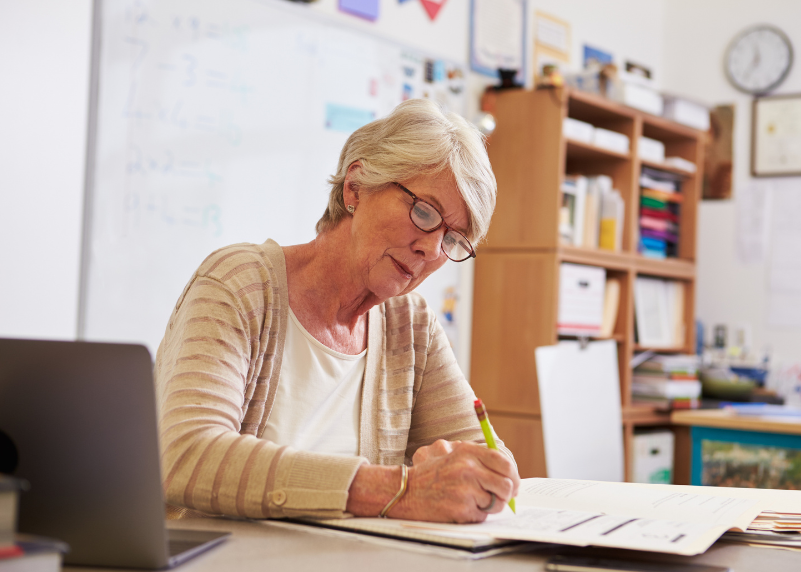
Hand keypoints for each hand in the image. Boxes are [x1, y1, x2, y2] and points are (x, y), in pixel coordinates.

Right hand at [395, 439, 519, 522]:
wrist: (405, 490)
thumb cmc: (429, 472)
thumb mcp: (450, 452)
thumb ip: (477, 457)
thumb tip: (507, 471)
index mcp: (467, 452)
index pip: (504, 462)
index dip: (513, 475)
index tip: (514, 483)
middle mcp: (468, 469)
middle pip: (506, 485)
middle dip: (507, 494)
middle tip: (500, 497)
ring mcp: (465, 490)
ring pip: (497, 503)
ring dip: (490, 506)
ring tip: (473, 501)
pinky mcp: (461, 509)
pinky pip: (483, 516)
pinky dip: (476, 515)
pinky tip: (461, 508)